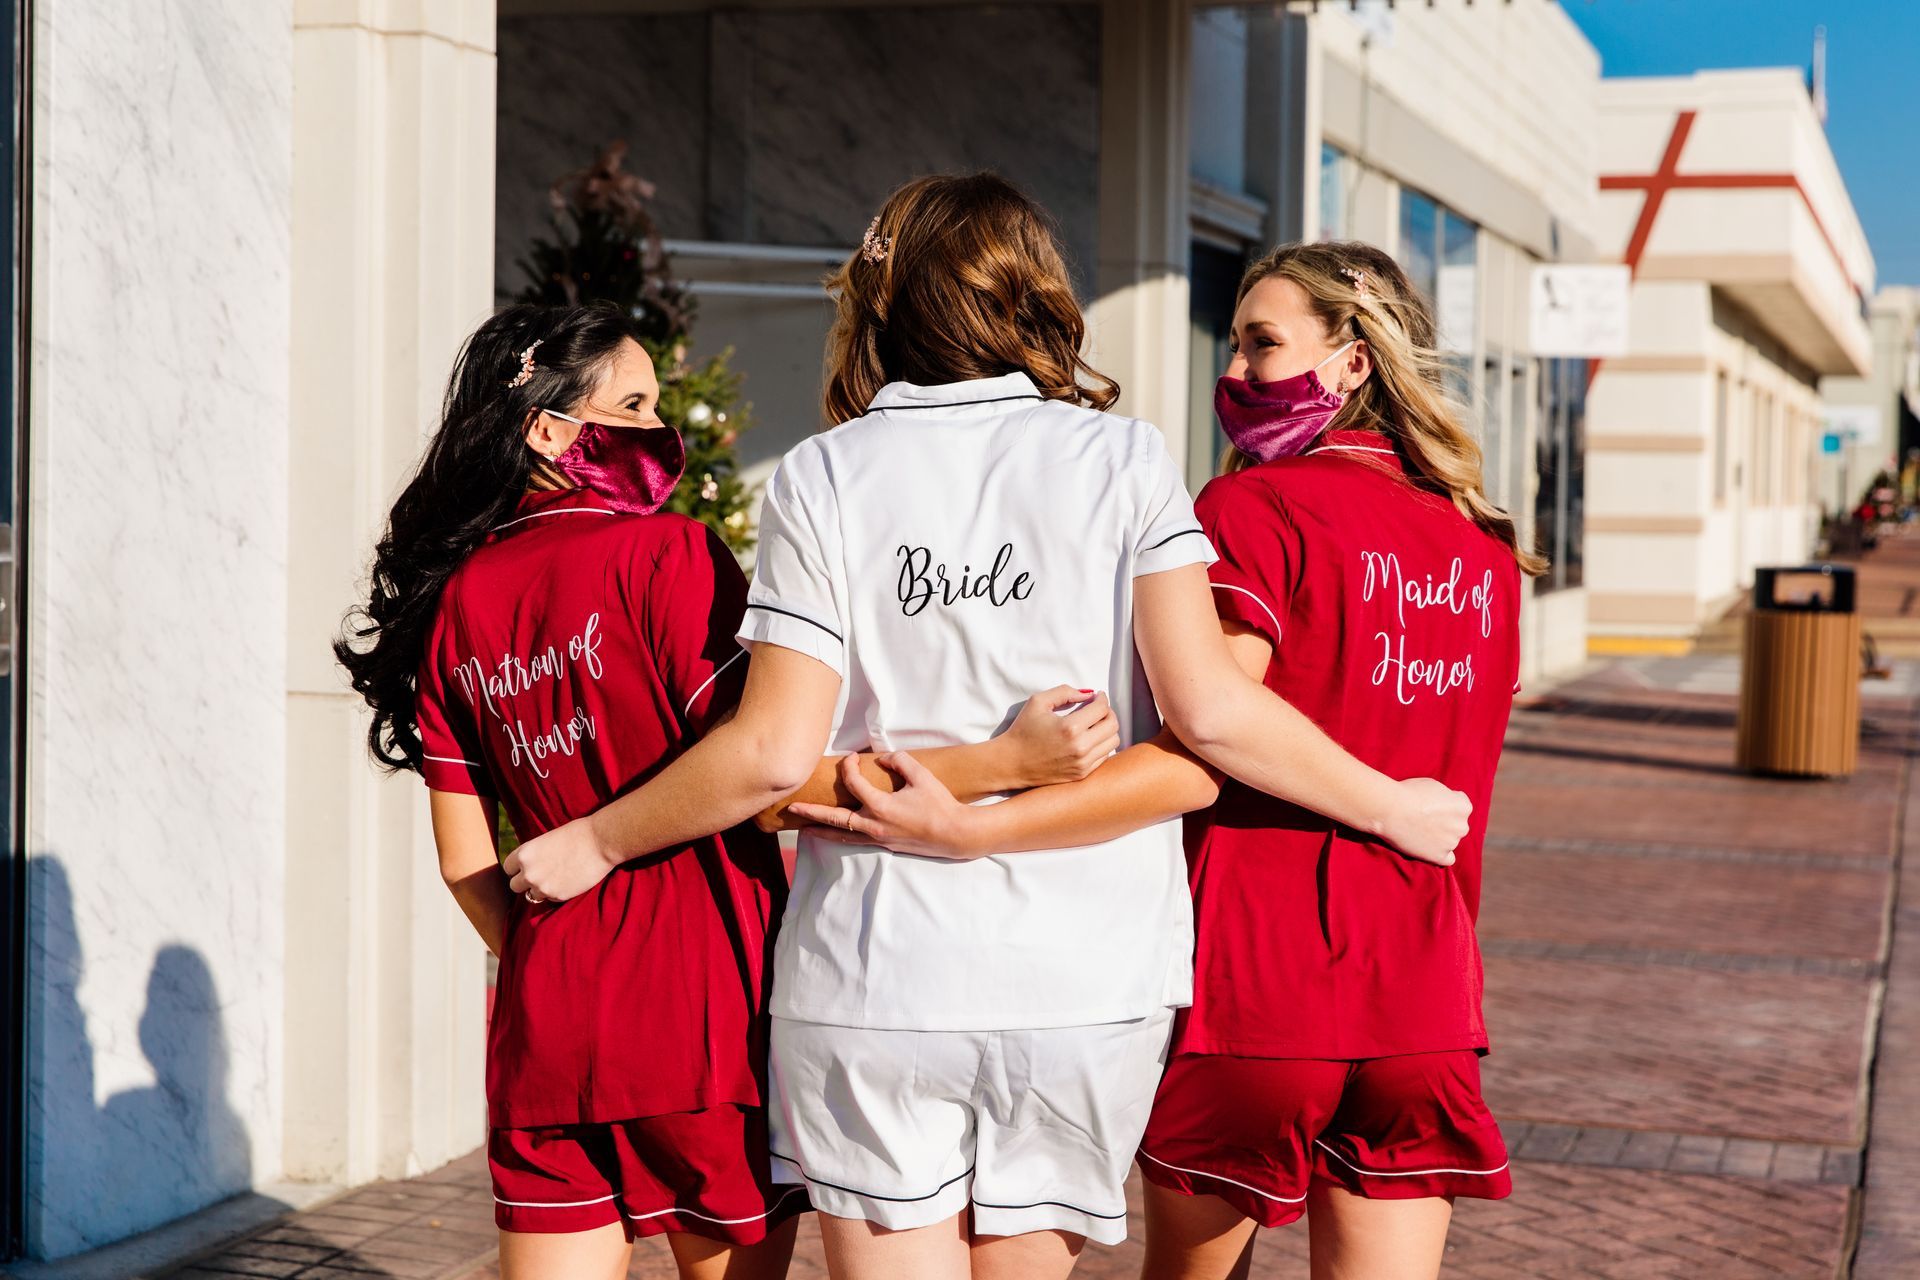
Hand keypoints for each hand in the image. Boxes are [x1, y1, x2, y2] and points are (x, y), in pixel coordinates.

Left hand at [502, 815, 618, 902]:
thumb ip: (534, 855)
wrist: (600, 842)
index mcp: (524, 854)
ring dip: (540, 889)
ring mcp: (543, 886)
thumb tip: (528, 866)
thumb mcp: (546, 840)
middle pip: (514, 886)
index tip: (526, 868)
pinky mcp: (558, 896)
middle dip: (525, 882)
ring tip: (556, 878)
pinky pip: (549, 899)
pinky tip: (568, 881)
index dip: (517, 868)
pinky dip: (556, 893)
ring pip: (531, 896)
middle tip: (540, 876)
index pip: (508, 868)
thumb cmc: (577, 834)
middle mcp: (529, 872)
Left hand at [790, 752, 983, 858]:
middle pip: (835, 818)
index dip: (849, 767)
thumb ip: (899, 761)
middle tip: (793, 807)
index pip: (854, 784)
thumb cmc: (939, 804)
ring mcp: (878, 838)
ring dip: (822, 830)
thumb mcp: (921, 776)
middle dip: (813, 811)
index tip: (851, 757)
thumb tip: (882, 759)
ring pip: (842, 835)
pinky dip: (840, 837)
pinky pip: (856, 841)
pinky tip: (834, 835)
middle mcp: (874, 825)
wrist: (955, 834)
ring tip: (804, 828)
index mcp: (880, 806)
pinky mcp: (886, 845)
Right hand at [1001, 686, 1119, 787]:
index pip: (1102, 708)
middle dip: (1108, 712)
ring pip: (1113, 741)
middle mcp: (1080, 748)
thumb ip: (1065, 692)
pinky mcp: (1081, 774)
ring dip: (1107, 729)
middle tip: (1098, 708)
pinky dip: (1101, 745)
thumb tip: (1089, 693)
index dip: (1102, 698)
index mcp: (1070, 728)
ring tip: (1095, 724)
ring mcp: (1082, 764)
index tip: (1098, 696)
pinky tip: (1089, 739)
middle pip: (1112, 725)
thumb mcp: (1038, 702)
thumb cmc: (1023, 730)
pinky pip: (1105, 756)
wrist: (1011, 763)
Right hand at [1377, 777, 1470, 866]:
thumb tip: (1446, 805)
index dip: (1444, 804)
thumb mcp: (1434, 786)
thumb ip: (1446, 797)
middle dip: (1445, 822)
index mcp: (1464, 806)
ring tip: (1418, 830)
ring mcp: (1451, 842)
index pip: (1460, 806)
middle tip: (1424, 818)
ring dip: (1439, 837)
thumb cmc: (1409, 793)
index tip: (1431, 804)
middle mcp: (1462, 826)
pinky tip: (1430, 849)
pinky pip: (1448, 859)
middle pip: (1457, 825)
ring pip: (1450, 840)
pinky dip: (1441, 855)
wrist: (1390, 809)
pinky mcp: (1439, 856)